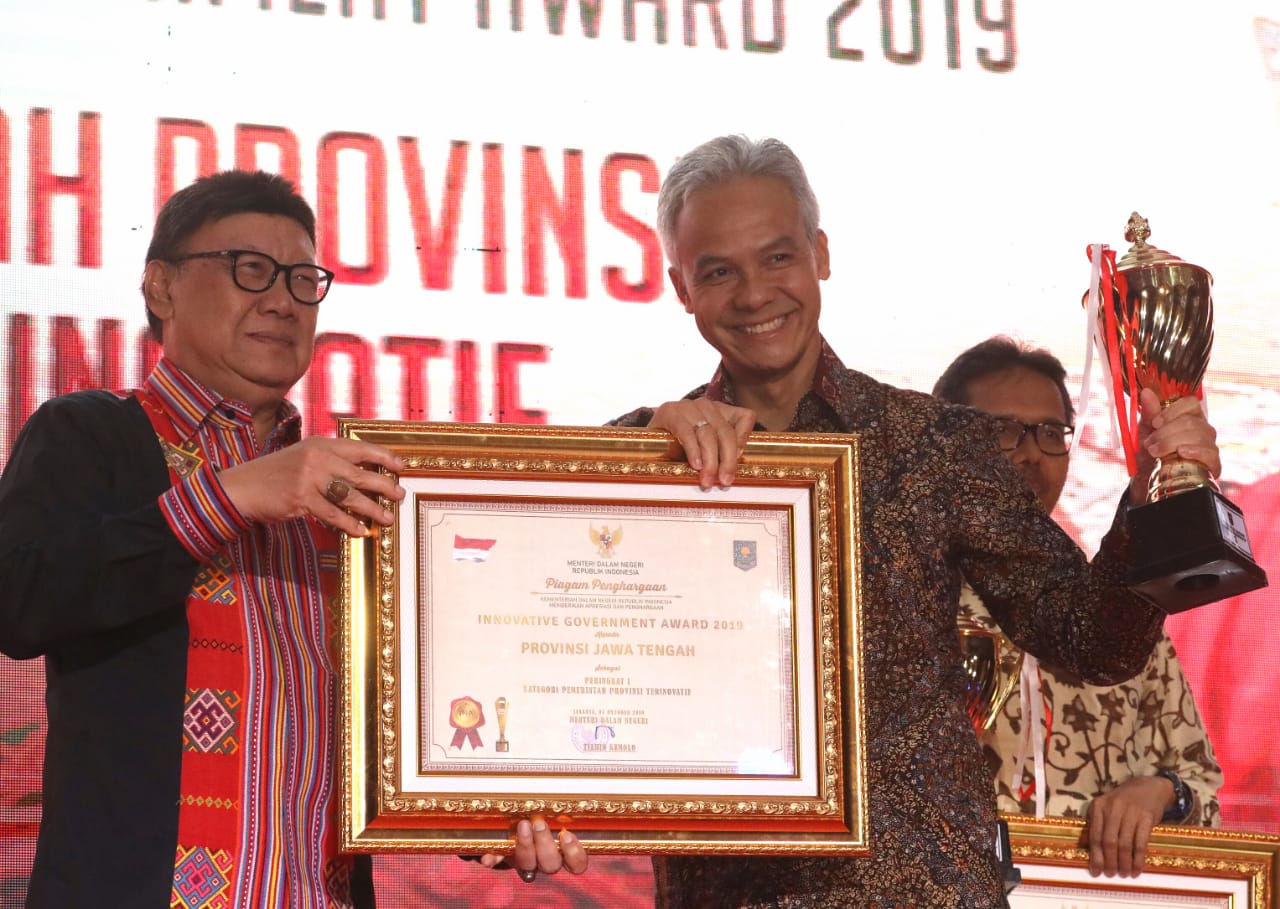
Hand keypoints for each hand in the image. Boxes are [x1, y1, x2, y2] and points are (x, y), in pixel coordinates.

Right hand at [217, 437, 405, 537]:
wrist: (242, 487)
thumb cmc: (276, 474)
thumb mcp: (304, 458)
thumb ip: (330, 462)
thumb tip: (363, 476)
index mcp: (321, 444)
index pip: (360, 448)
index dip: (383, 457)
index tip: (400, 467)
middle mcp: (318, 457)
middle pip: (360, 473)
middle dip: (384, 486)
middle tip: (400, 495)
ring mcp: (309, 477)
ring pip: (350, 495)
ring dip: (372, 509)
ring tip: (387, 518)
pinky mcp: (301, 498)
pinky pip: (333, 514)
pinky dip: (349, 524)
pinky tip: (361, 531)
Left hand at [478, 815, 587, 881]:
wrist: (516, 815)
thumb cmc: (544, 809)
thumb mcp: (554, 809)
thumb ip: (557, 807)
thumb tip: (568, 797)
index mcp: (563, 851)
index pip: (577, 864)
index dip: (574, 855)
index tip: (567, 835)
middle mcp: (545, 861)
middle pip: (551, 864)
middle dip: (545, 845)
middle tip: (539, 823)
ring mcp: (525, 861)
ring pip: (528, 865)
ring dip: (525, 847)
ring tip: (522, 825)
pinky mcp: (505, 858)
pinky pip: (499, 860)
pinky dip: (493, 858)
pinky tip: (487, 858)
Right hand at [647, 400, 755, 489]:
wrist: (644, 440)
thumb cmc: (678, 448)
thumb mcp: (704, 449)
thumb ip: (720, 453)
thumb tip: (731, 473)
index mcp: (719, 411)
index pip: (744, 417)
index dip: (744, 439)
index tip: (739, 460)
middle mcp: (705, 405)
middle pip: (725, 431)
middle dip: (727, 459)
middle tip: (726, 481)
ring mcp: (687, 406)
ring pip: (708, 433)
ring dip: (710, 460)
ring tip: (708, 481)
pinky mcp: (670, 411)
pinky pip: (687, 432)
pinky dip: (693, 450)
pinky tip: (695, 465)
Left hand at [1082, 774, 1175, 876]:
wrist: (1149, 787)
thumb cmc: (1124, 802)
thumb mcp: (1107, 808)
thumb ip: (1099, 826)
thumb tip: (1093, 855)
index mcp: (1099, 806)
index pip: (1095, 835)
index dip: (1095, 856)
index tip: (1095, 872)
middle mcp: (1113, 808)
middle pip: (1109, 841)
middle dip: (1109, 862)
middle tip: (1110, 875)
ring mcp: (1130, 812)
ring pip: (1125, 844)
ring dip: (1124, 863)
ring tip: (1124, 874)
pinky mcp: (1146, 817)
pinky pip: (1141, 843)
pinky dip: (1138, 859)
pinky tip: (1137, 869)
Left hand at [1129, 388, 1220, 505]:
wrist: (1150, 477)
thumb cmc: (1150, 450)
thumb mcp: (1145, 431)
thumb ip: (1149, 412)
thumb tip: (1146, 392)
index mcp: (1189, 416)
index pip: (1191, 403)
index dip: (1173, 411)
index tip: (1155, 423)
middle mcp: (1202, 429)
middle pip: (1191, 422)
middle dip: (1166, 433)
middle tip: (1149, 444)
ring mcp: (1209, 446)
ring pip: (1199, 436)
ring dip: (1173, 443)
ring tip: (1156, 452)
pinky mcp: (1213, 464)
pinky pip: (1211, 454)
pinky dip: (1196, 451)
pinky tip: (1182, 453)